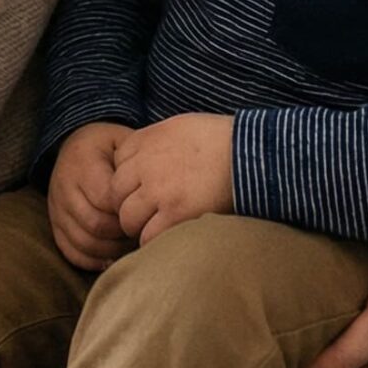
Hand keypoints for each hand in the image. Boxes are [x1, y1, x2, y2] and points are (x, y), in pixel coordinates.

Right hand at [48, 123, 136, 270]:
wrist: (75, 146)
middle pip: (95, 224)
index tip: (146, 211)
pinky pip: (70, 251)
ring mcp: (56, 208)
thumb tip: (156, 194)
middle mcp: (64, 186)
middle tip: (141, 231)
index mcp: (83, 162)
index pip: (106, 198)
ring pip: (83, 241)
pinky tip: (111, 258)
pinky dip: (92, 260)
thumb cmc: (109, 147)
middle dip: (122, 233)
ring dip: (111, 249)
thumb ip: (137, 164)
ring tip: (129, 243)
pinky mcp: (54, 224)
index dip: (128, 210)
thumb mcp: (123, 143)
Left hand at [106, 112, 234, 243]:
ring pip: (127, 218)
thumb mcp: (179, 127)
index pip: (116, 166)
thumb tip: (137, 160)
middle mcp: (147, 164)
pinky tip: (169, 236)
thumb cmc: (221, 139)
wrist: (252, 152)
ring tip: (158, 226)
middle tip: (147, 213)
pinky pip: (148, 236)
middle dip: (127, 205)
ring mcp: (159, 190)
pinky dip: (154, 240)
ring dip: (138, 226)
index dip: (129, 181)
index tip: (143, 188)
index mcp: (146, 140)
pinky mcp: (176, 213)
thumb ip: (154, 143)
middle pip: (115, 194)